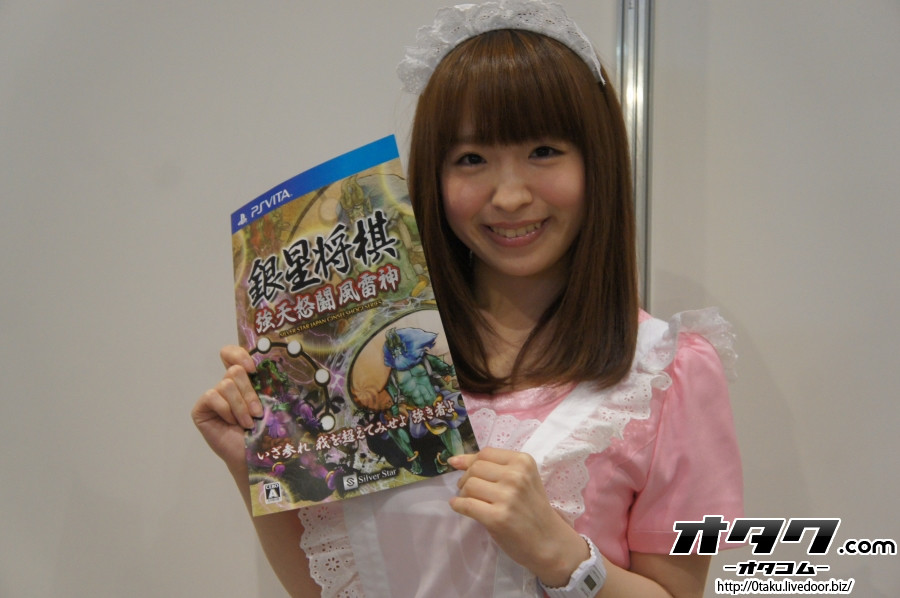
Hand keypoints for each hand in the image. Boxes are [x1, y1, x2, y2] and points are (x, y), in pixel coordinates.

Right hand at [191, 345, 262, 472]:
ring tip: (247, 423)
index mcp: (242, 380)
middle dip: (249, 393)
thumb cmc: (263, 430)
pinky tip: (231, 423)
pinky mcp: (201, 408)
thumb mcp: (267, 402)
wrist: (253, 454)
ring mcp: (212, 396)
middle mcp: (226, 385)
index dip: (239, 355)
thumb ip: (264, 383)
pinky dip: (226, 410)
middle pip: (234, 370)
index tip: (253, 369)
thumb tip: (270, 363)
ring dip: (240, 406)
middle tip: (257, 412)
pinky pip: (213, 396)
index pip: (231, 353)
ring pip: (226, 384)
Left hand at [448, 447, 588, 586]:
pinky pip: (466, 505)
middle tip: (469, 490)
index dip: (469, 461)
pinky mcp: (498, 518)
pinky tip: (460, 507)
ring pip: (469, 485)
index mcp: (523, 462)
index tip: (458, 466)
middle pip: (475, 468)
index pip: (485, 453)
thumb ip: (494, 468)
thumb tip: (455, 460)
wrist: (548, 541)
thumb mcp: (522, 480)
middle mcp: (516, 476)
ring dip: (464, 493)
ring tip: (471, 500)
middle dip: (466, 478)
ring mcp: (507, 497)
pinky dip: (458, 505)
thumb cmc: (532, 509)